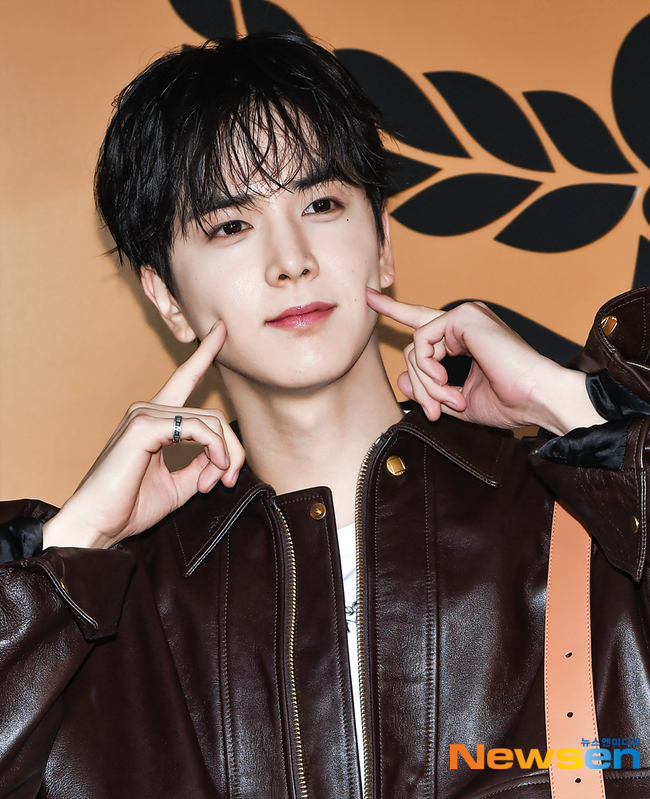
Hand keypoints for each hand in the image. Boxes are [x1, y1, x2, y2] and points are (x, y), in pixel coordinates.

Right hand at [42, 321, 244, 549]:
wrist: (96, 526)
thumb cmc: (129, 507)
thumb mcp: (179, 484)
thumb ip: (201, 464)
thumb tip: (224, 455)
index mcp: (153, 419)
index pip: (184, 379)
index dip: (204, 354)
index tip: (221, 331)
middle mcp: (147, 410)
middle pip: (213, 415)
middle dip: (232, 450)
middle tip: (228, 481)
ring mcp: (143, 414)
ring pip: (211, 421)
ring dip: (224, 455)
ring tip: (214, 484)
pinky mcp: (143, 426)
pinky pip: (198, 429)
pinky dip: (214, 450)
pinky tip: (210, 475)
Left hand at [366, 288, 604, 433]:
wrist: (538, 398)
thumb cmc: (510, 402)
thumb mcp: (459, 400)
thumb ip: (430, 388)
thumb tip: (401, 378)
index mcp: (466, 336)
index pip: (422, 322)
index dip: (394, 309)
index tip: (371, 296)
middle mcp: (464, 320)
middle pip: (415, 347)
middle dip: (419, 385)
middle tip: (433, 412)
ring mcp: (464, 315)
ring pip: (416, 348)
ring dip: (427, 384)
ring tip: (450, 402)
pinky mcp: (463, 316)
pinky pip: (422, 341)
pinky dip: (429, 369)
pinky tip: (447, 382)